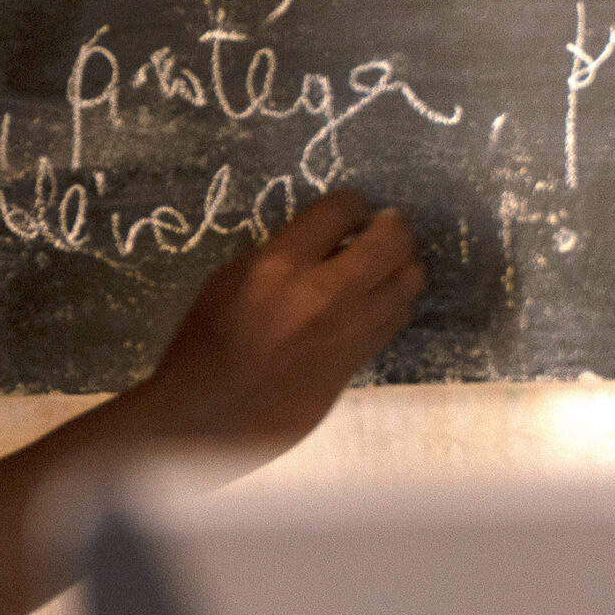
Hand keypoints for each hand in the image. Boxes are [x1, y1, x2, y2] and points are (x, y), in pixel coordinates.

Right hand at [135, 187, 422, 453]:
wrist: (211, 413)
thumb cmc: (206, 342)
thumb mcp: (229, 279)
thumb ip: (279, 254)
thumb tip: (325, 241)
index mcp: (279, 265)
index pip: (340, 210)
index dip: (351, 201)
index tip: (349, 208)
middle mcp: (324, 294)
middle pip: (391, 241)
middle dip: (392, 224)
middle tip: (384, 223)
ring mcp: (349, 330)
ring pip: (408, 280)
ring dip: (401, 263)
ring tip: (384, 262)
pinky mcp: (360, 360)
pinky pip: (397, 317)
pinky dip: (393, 298)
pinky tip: (376, 298)